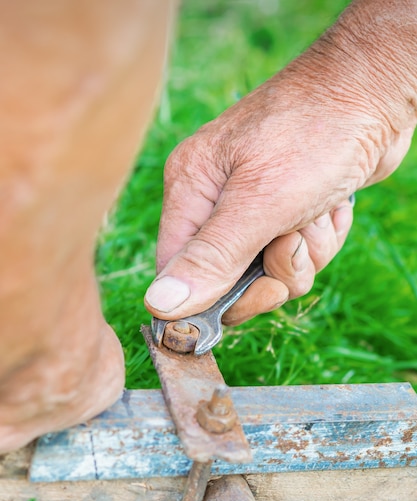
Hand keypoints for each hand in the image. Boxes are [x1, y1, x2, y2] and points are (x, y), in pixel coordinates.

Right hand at [145, 0, 415, 323]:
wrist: (376, 91)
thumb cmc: (314, 133)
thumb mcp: (260, 201)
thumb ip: (211, 257)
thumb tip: (159, 305)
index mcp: (191, 190)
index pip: (178, 271)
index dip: (215, 297)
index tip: (257, 292)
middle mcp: (216, 201)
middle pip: (229, 280)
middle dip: (273, 272)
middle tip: (292, 244)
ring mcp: (254, 206)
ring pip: (271, 271)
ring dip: (306, 253)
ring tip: (317, 212)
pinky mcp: (288, 209)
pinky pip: (299, 254)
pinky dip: (322, 238)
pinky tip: (332, 205)